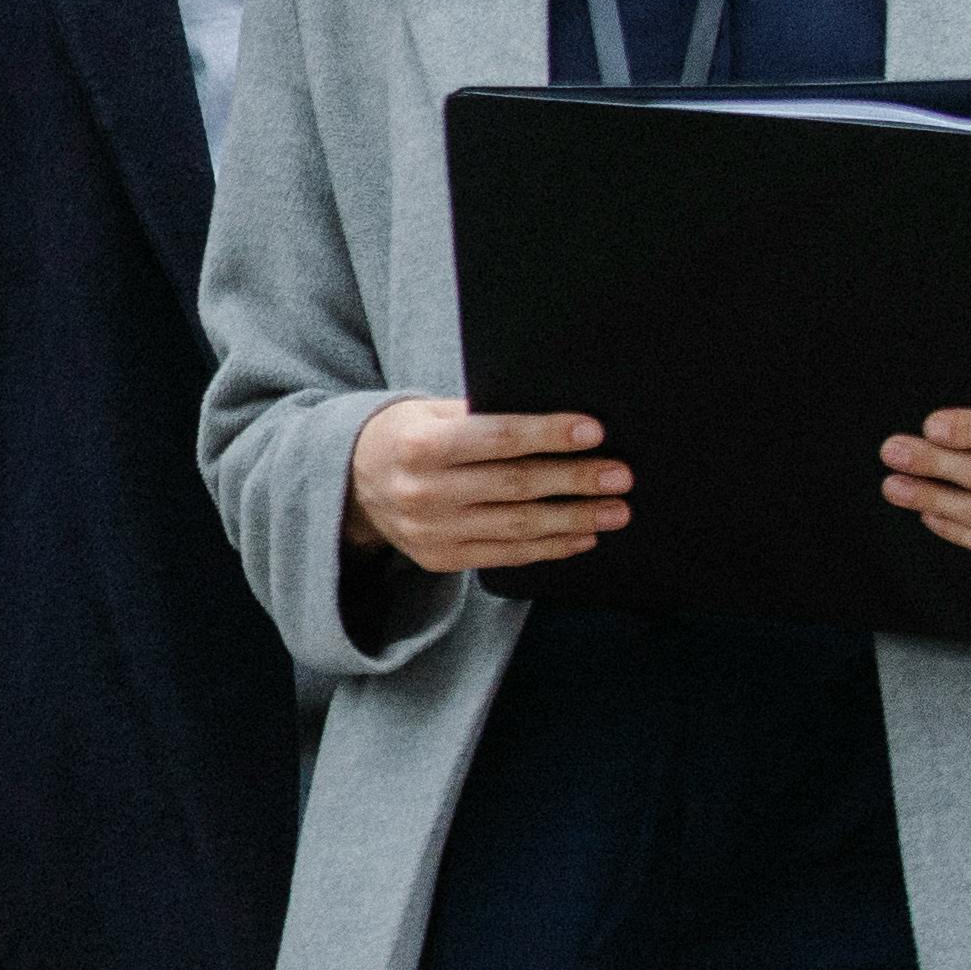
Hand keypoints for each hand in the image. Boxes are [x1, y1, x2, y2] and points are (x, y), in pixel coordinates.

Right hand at [346, 396, 624, 575]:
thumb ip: (481, 415)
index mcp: (421, 446)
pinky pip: (506, 555)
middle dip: (574, 480)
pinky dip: (549, 547)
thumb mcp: (429, 411)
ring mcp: (432, 531)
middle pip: (515, 486)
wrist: (350, 482)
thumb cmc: (404, 434)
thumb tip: (555, 422)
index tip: (594, 431)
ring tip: (616, 510)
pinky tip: (583, 536)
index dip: (548, 435)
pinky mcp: (440, 558)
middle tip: (620, 475)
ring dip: (574, 519)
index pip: (497, 439)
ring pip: (517, 526)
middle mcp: (424, 492)